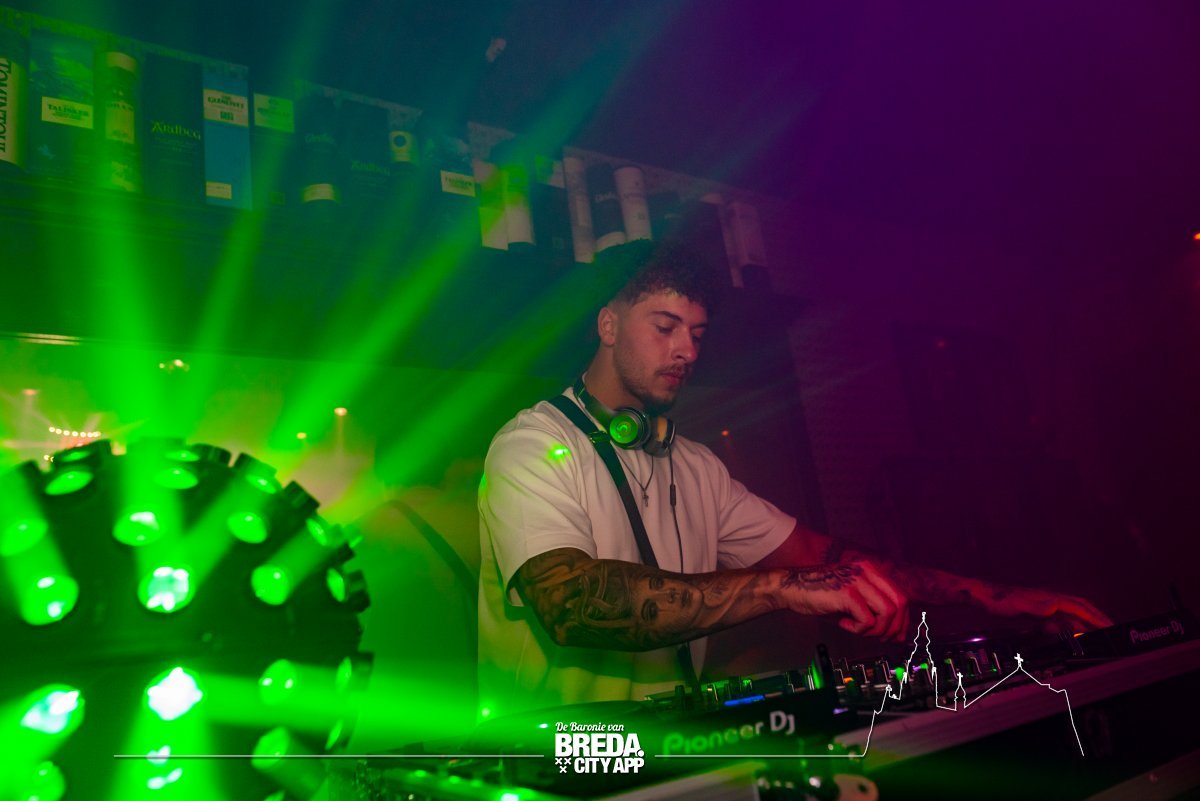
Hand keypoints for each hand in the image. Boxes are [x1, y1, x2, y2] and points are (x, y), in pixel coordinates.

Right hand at [780, 559, 910, 641]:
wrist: (791, 587)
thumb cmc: (820, 593)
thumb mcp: (852, 596)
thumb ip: (873, 606)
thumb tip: (896, 632)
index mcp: (871, 569)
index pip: (901, 595)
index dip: (903, 619)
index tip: (897, 636)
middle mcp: (867, 571)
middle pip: (900, 603)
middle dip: (893, 627)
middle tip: (879, 637)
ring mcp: (858, 580)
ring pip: (887, 613)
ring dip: (875, 630)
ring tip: (859, 630)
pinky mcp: (847, 593)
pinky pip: (867, 621)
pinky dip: (858, 630)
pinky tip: (843, 624)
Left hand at [985, 587, 1112, 633]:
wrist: (981, 596)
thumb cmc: (996, 600)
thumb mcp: (1016, 606)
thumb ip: (1035, 608)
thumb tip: (1054, 608)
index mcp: (1048, 598)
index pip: (1079, 607)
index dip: (1095, 617)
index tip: (1109, 626)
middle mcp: (1049, 599)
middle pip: (1080, 607)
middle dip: (1097, 617)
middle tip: (1113, 629)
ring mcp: (1043, 604)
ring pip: (1071, 612)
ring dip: (1085, 622)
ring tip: (1098, 632)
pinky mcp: (1036, 610)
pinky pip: (1059, 618)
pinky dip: (1069, 625)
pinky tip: (1069, 632)